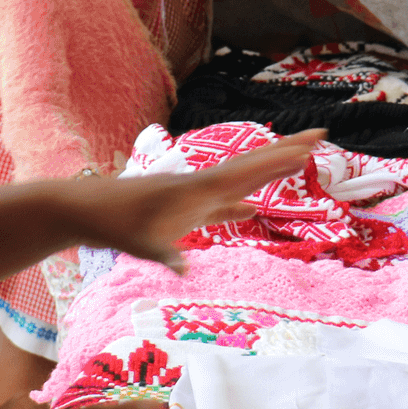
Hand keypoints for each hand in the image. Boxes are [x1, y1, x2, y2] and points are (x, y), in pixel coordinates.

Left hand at [59, 130, 324, 265]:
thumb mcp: (141, 244)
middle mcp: (202, 186)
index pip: (251, 169)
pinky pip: (221, 205)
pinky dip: (240, 205)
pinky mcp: (183, 209)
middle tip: (321, 138)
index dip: (284, 155)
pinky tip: (252, 210)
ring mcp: (193, 196)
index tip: (314, 139)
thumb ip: (166, 254)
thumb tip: (183, 270)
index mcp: (200, 188)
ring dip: (268, 174)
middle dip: (286, 153)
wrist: (86, 210)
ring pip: (240, 182)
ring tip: (297, 166)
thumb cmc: (113, 225)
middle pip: (253, 166)